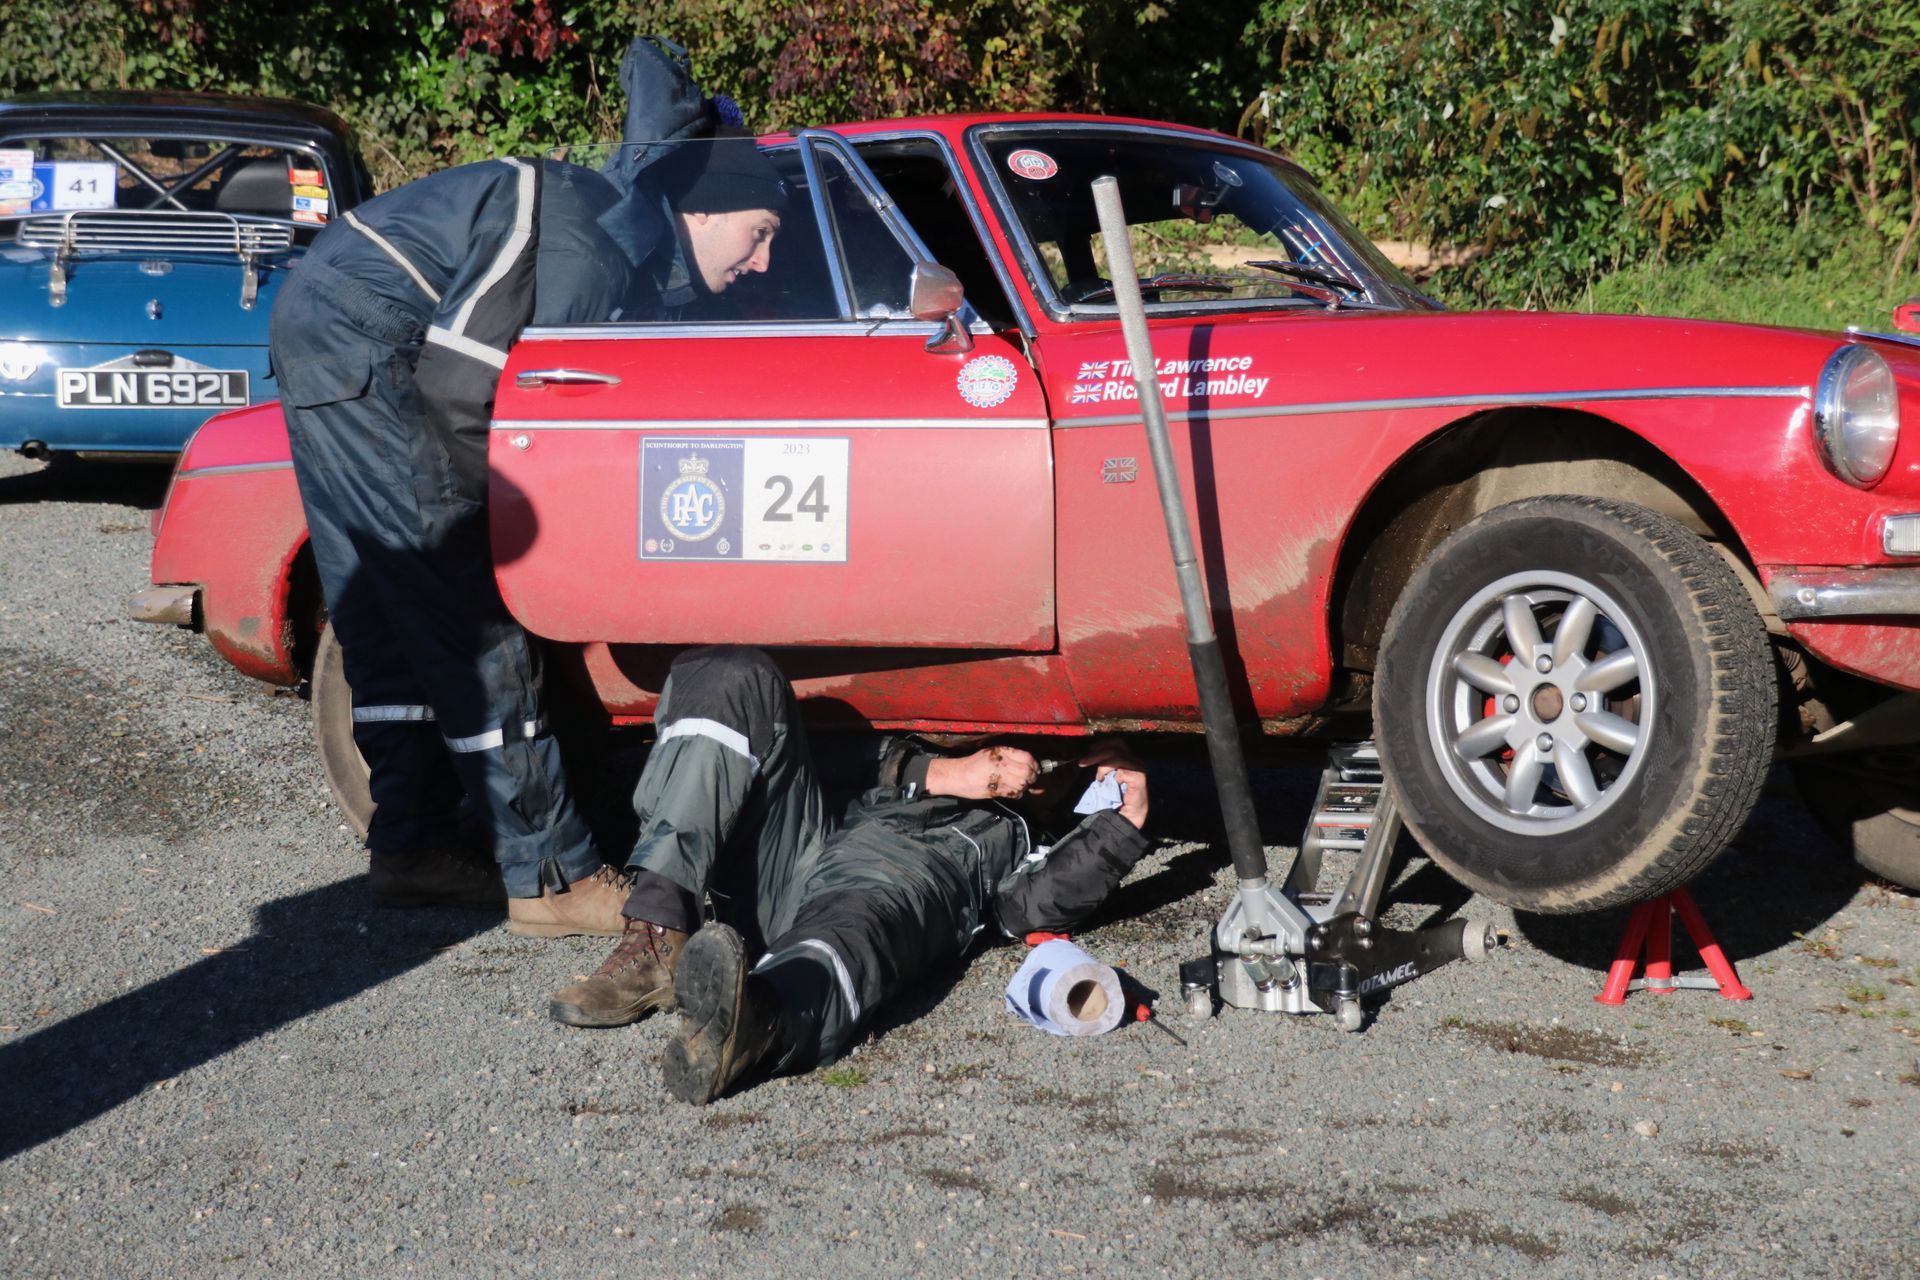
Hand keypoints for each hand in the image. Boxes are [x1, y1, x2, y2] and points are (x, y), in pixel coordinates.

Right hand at [925, 745, 1039, 800]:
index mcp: (1001, 751)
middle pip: (1026, 772)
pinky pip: (1013, 793)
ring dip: (1024, 787)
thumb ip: (1011, 758)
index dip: (1034, 765)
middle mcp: (1001, 762)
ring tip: (1020, 786)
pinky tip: (1013, 791)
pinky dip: (1017, 794)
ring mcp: (997, 776)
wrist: (957, 775)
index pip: (1026, 757)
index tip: (1035, 770)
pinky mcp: (994, 789)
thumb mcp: (992, 753)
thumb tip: (1031, 766)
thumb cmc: (974, 764)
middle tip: (1030, 781)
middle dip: (1032, 778)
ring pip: (1022, 784)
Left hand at [1080, 740, 1147, 829]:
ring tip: (1097, 778)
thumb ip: (1104, 766)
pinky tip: (1109, 783)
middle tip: (1083, 762)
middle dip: (1098, 753)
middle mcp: (1136, 761)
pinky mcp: (1139, 779)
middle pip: (1118, 746)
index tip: (1089, 749)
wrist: (1126, 817)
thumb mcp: (1107, 778)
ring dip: (1102, 766)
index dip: (1103, 743)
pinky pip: (1123, 771)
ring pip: (1118, 757)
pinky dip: (1113, 775)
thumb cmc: (1116, 799)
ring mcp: (1139, 769)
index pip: (1118, 743)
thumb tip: (1088, 756)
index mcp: (1129, 759)